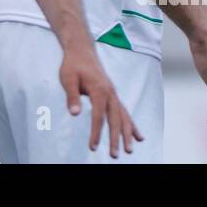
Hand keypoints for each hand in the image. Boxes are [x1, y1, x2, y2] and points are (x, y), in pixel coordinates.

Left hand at [58, 42, 142, 156]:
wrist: (82, 51)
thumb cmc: (72, 65)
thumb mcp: (67, 79)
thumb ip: (72, 96)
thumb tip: (74, 114)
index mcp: (99, 89)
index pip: (98, 116)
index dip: (96, 132)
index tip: (93, 147)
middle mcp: (110, 93)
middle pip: (115, 119)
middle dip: (116, 138)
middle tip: (116, 155)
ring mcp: (113, 94)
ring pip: (124, 117)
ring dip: (127, 134)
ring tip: (130, 150)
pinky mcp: (113, 96)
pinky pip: (125, 112)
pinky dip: (131, 125)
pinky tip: (138, 137)